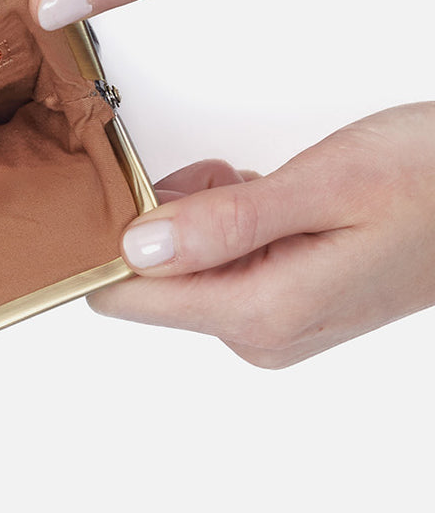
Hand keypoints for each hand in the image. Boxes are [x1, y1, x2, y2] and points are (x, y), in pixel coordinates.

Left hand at [88, 104, 434, 366]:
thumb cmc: (432, 180)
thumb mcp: (325, 184)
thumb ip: (226, 221)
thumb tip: (138, 248)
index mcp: (261, 314)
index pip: (125, 297)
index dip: (111, 238)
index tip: (134, 187)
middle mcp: (258, 335)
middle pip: (150, 279)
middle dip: (164, 218)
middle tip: (224, 177)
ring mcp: (272, 324)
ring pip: (182, 263)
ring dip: (199, 213)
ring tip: (257, 184)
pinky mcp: (284, 304)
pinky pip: (217, 261)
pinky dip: (225, 218)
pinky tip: (268, 196)